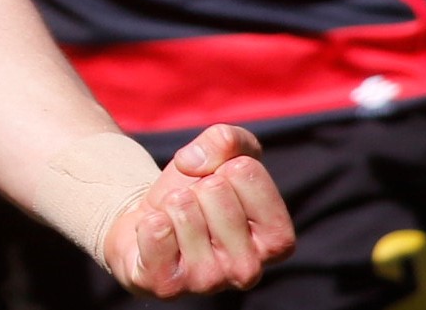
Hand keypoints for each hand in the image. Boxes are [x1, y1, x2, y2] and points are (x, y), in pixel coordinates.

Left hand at [101, 124, 295, 295]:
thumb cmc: (196, 192)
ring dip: (171, 204)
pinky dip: (148, 220)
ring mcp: (209, 283)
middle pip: (215, 189)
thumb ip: (228, 140)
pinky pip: (154, 230)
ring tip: (175, 221)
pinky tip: (156, 235)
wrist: (149, 221)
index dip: (223, 165)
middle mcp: (249, 270)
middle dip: (195, 186)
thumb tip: (194, 160)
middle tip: (192, 207)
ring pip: (183, 207)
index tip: (218, 183)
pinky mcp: (168, 286)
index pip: (246, 172)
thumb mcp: (222, 156)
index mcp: (276, 240)